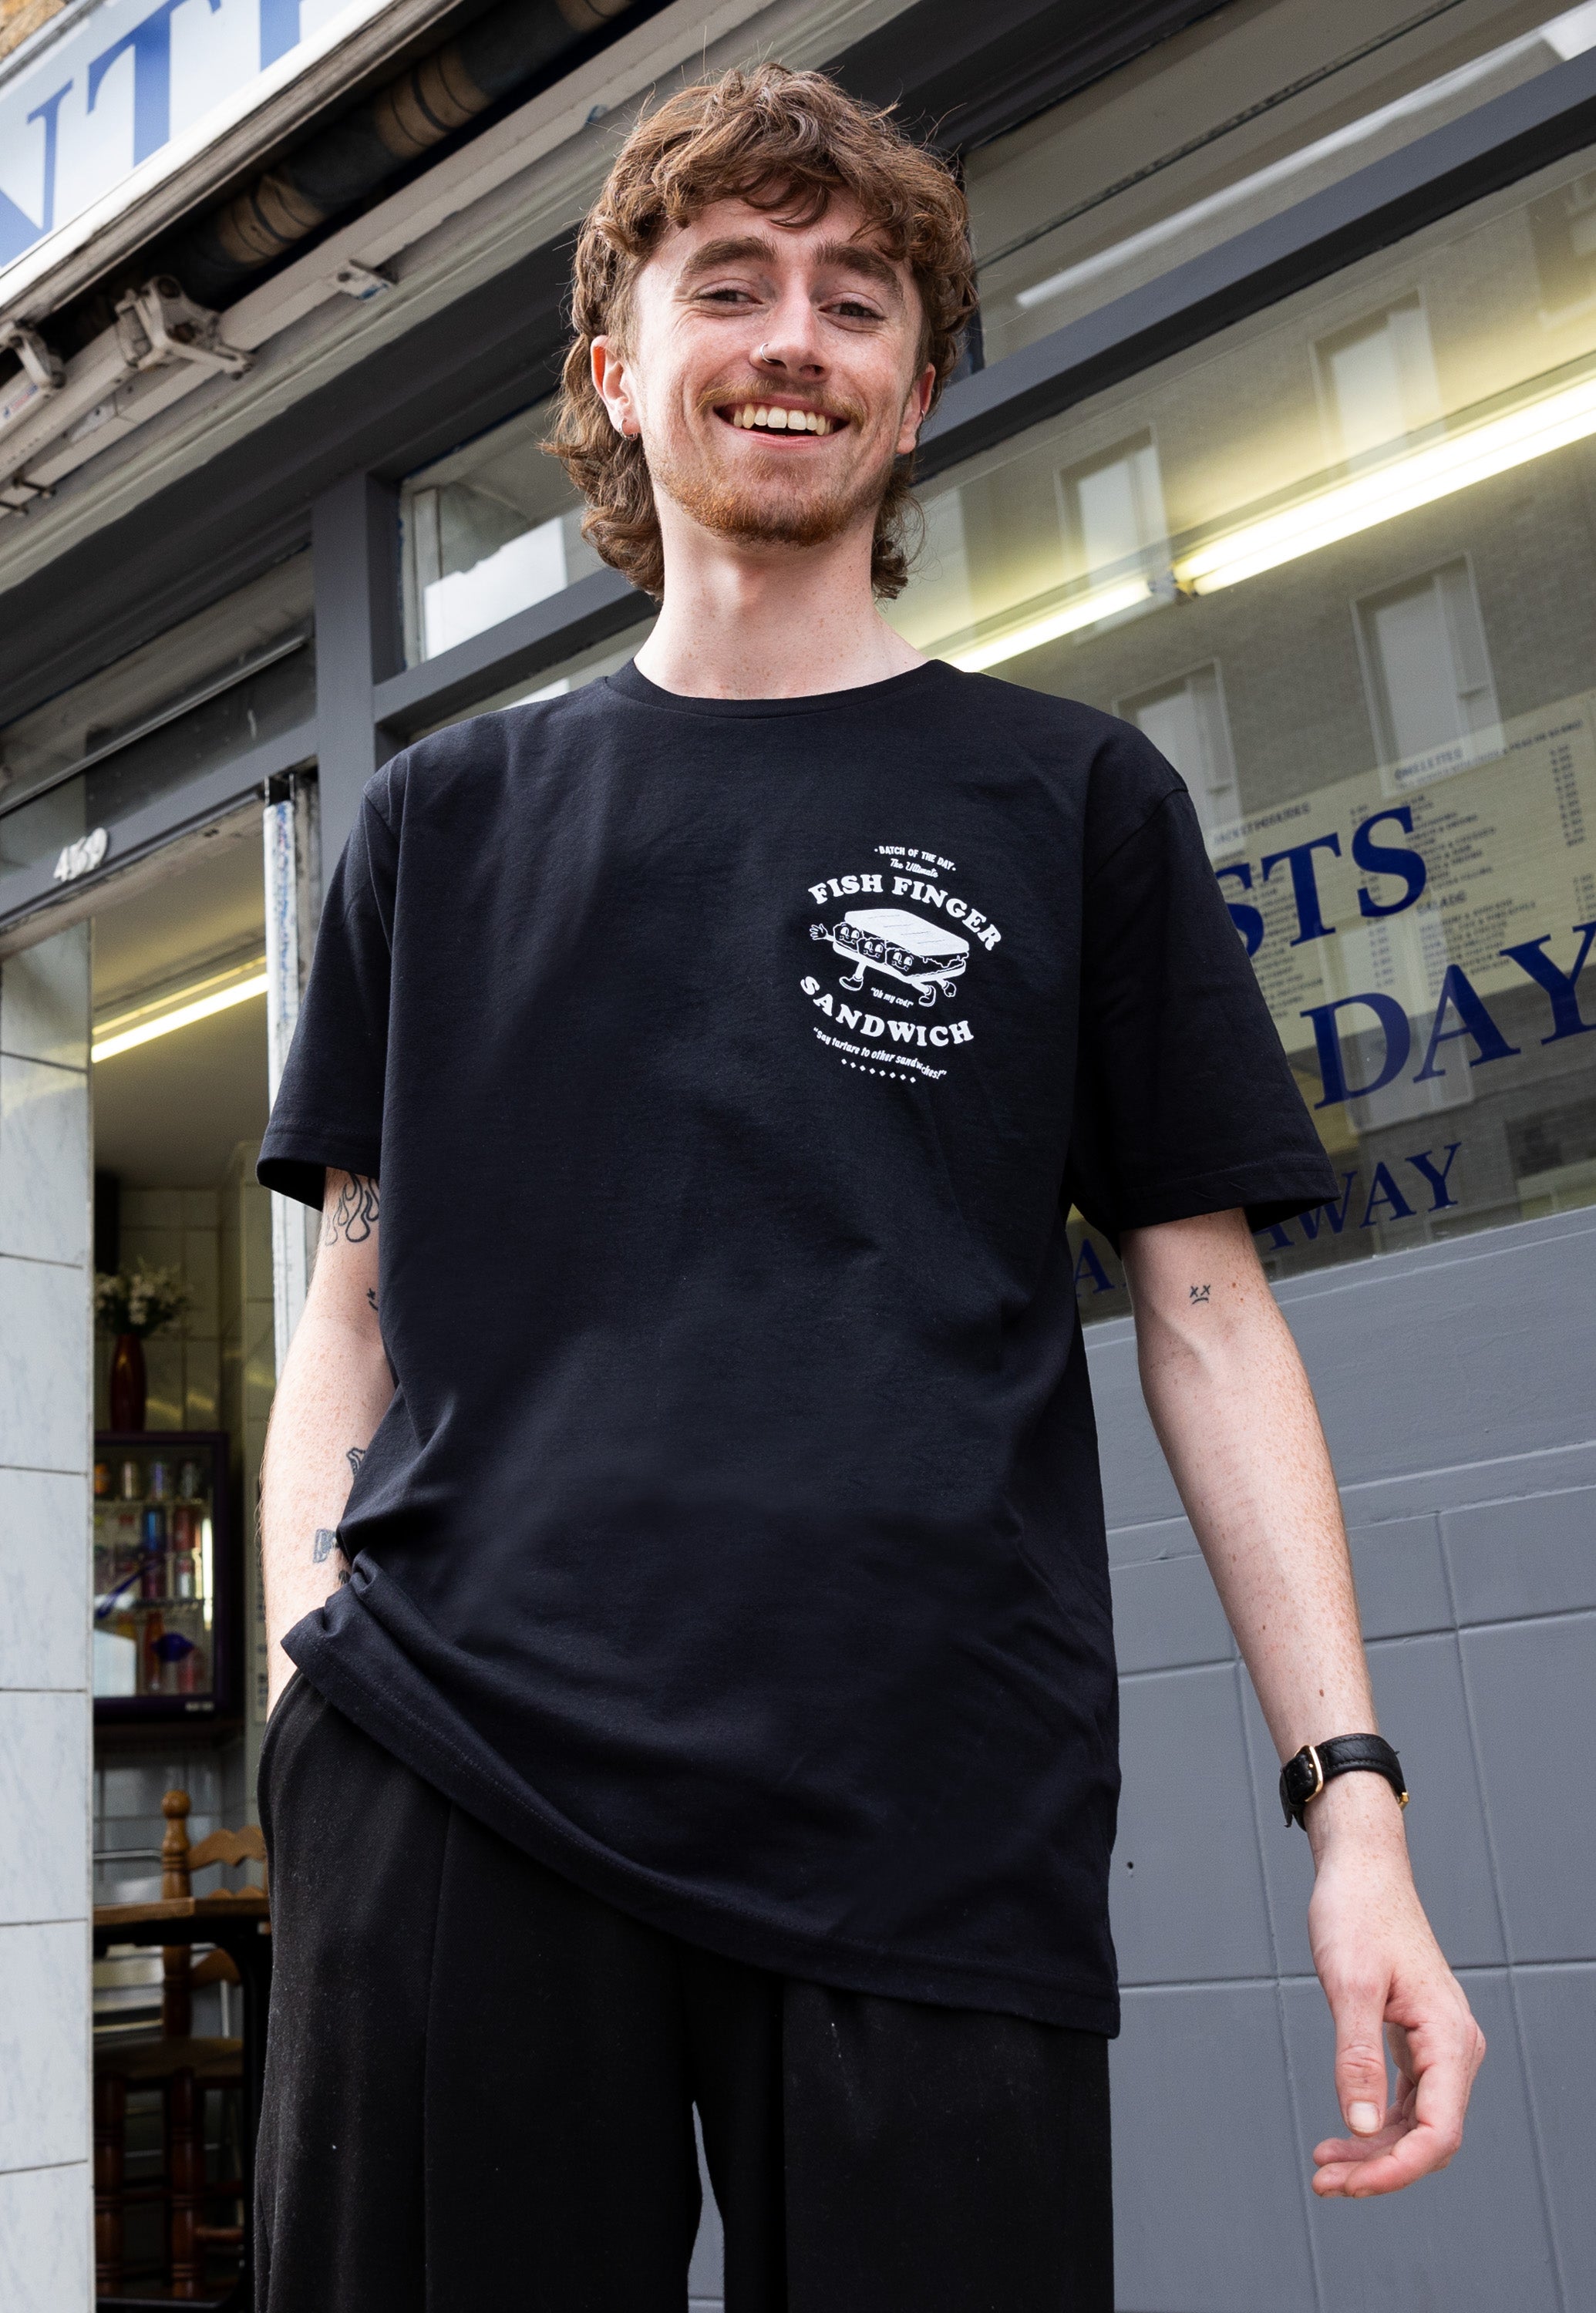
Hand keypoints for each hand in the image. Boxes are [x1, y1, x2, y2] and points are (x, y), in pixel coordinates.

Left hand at [1305, 1777, 1485, 2196]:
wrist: (1361, 1869)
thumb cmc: (1356, 1913)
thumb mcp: (1349, 1983)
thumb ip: (1357, 2057)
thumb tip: (1362, 2128)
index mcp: (1449, 2036)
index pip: (1439, 2131)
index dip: (1397, 2169)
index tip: (1350, 2185)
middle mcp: (1455, 2047)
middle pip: (1430, 2137)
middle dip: (1380, 2169)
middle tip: (1323, 2183)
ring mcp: (1439, 2045)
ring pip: (1419, 2123)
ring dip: (1376, 2153)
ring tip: (1325, 2169)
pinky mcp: (1419, 2039)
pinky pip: (1409, 2101)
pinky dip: (1378, 2125)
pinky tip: (1345, 2137)